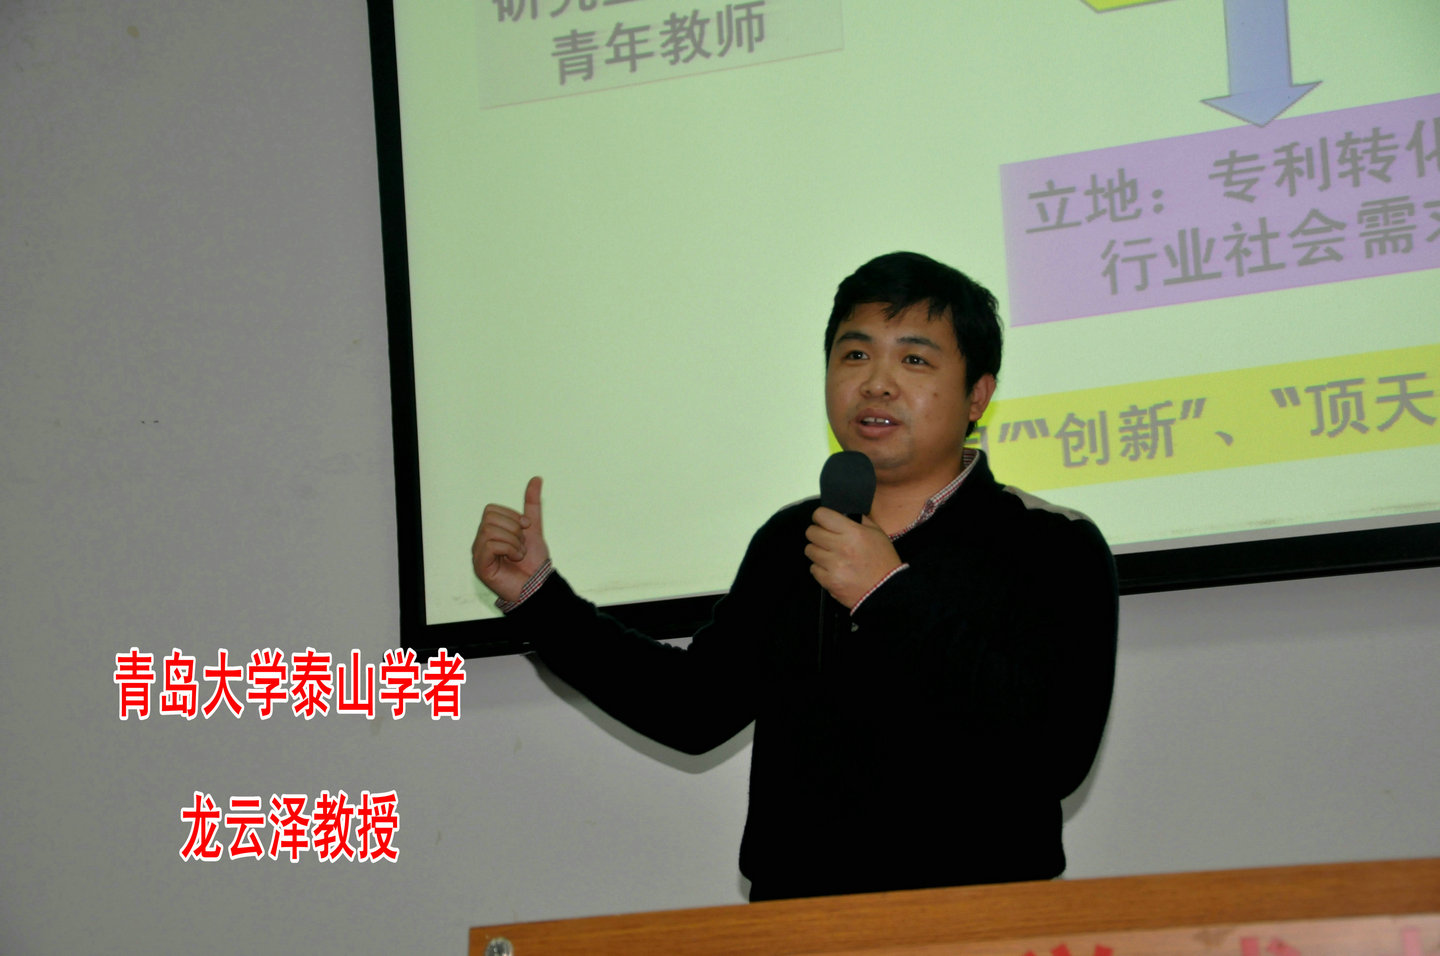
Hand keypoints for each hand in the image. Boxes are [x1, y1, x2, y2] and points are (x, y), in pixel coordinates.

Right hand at [472, 476, 549, 603]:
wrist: (538, 584)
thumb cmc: (533, 560)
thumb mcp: (534, 527)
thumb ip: (532, 503)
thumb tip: (536, 478)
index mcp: (490, 531)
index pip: (491, 509)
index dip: (511, 515)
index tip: (526, 527)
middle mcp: (480, 541)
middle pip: (489, 518)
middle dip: (513, 528)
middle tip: (521, 543)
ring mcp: (478, 554)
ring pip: (490, 531)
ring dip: (513, 540)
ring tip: (519, 553)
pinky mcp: (480, 566)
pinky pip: (490, 545)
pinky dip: (509, 549)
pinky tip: (515, 559)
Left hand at [804, 507, 901, 608]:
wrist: (886, 590)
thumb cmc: (883, 561)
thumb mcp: (877, 533)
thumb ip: (859, 520)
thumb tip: (841, 514)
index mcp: (853, 532)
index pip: (822, 515)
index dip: (820, 516)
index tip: (822, 521)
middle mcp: (841, 547)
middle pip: (811, 532)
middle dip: (817, 533)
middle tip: (825, 538)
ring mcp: (834, 566)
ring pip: (810, 550)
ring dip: (818, 550)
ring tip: (830, 555)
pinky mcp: (829, 581)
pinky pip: (813, 568)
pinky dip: (820, 568)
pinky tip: (832, 568)